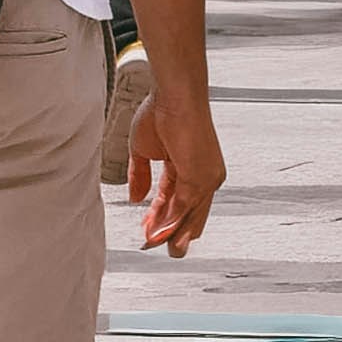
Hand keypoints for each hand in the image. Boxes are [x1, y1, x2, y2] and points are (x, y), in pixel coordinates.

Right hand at [129, 86, 223, 257]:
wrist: (173, 94)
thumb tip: (135, 199)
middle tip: (152, 245)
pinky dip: (169, 224)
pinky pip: (184, 209)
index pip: (175, 200)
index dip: (159, 216)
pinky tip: (155, 236)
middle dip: (169, 232)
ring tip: (154, 247)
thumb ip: (140, 176)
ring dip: (168, 234)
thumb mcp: (143, 150)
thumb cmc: (161, 111)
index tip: (146, 230)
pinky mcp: (202, 178)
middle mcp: (204, 176)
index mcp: (190, 168)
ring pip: (188, 216)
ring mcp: (206, 178)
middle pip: (188, 213)